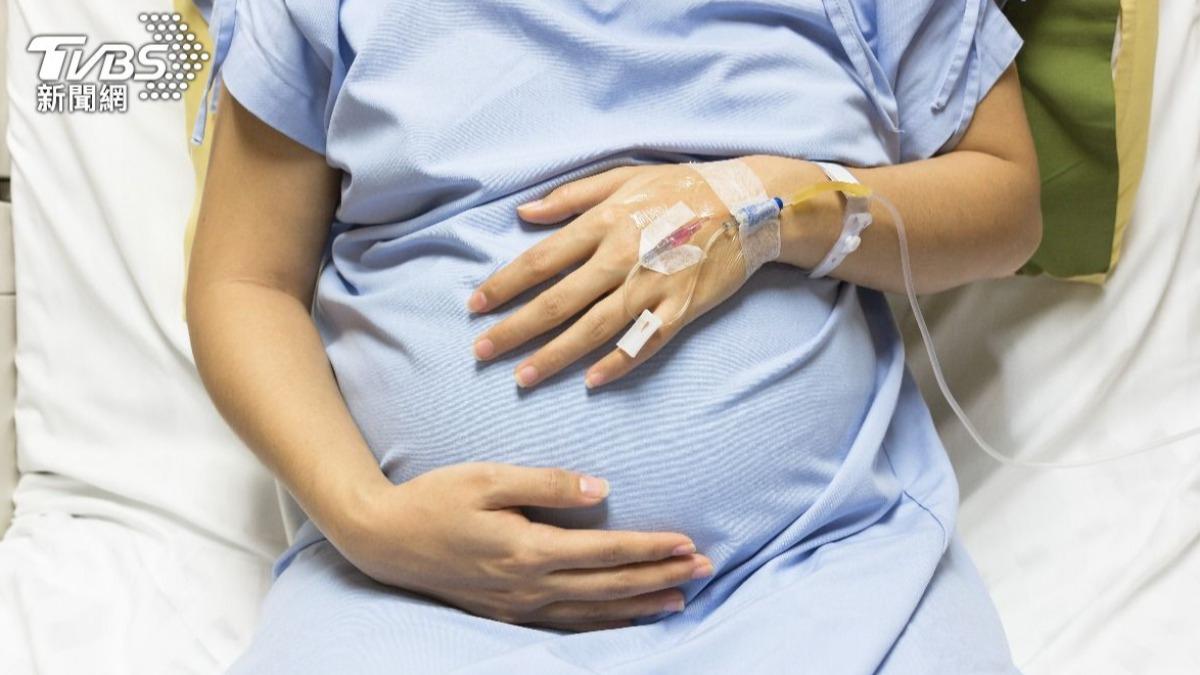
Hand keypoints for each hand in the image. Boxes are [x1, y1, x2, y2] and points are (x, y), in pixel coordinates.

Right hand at [330, 462, 712, 631]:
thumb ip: (548, 483)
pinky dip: (604, 624)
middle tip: (705, 569)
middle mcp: (528, 585)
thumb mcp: (488, 477)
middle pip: (609, 586)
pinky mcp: (506, 613)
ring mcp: (517, 606)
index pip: (605, 551)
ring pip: (593, 613)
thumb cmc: (435, 499)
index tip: (688, 543)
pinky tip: (625, 620)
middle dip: (660, 578)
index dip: (650, 548)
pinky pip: (567, 625)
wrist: (384, 540)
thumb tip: (603, 490)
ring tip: (680, 600)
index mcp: (527, 549)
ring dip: (640, 605)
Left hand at [468, 161, 763, 388]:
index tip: (475, 306)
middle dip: (515, 329)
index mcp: (604, 223)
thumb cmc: (682, 187)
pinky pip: (644, 342)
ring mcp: (652, 286)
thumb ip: (571, 197)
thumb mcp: (624, 178)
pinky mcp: (681, 308)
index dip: (503, 285)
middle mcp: (622, 257)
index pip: (540, 260)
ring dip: (555, 356)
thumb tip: (523, 213)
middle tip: (482, 351)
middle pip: (557, 301)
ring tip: (523, 377)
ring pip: (593, 328)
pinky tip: (592, 382)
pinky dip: (618, 363)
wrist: (751, 204)